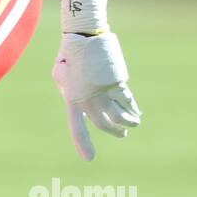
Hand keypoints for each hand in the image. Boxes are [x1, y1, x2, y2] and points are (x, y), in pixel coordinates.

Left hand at [52, 31, 140, 161]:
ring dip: (128, 122)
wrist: (83, 37)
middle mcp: (88, 100)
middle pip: (105, 124)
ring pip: (120, 115)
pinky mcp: (117, 82)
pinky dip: (133, 108)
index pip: (78, 128)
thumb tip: (78, 101)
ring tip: (133, 123)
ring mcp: (103, 92)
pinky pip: (128, 100)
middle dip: (115, 132)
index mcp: (72, 99)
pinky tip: (136, 111)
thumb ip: (69, 91)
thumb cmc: (68, 55)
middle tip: (122, 134)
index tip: (89, 159)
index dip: (83, 144)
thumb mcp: (60, 76)